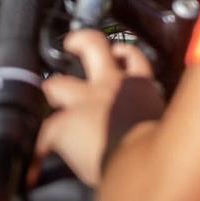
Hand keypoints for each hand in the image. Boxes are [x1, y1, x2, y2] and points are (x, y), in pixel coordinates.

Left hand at [38, 31, 164, 187]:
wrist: (140, 160)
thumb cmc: (160, 146)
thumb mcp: (164, 121)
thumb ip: (152, 117)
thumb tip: (149, 132)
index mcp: (138, 87)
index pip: (134, 60)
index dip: (125, 55)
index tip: (119, 54)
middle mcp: (110, 85)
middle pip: (94, 46)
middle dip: (81, 41)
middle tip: (73, 44)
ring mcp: (83, 102)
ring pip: (58, 83)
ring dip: (52, 90)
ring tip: (48, 95)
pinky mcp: (63, 125)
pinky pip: (44, 135)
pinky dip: (40, 148)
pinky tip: (36, 159)